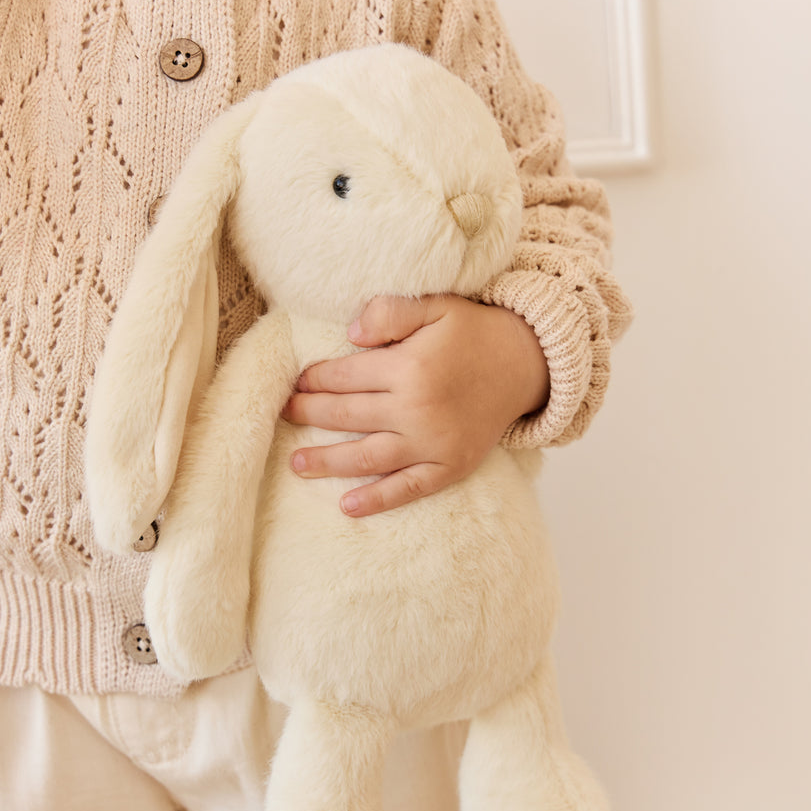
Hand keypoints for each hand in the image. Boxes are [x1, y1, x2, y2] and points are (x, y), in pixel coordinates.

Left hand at [281, 294, 549, 516]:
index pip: (345, 376)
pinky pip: (408, 488)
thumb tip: (350, 334)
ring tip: (296, 464)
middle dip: (310, 415)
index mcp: (410, 367)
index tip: (295, 382)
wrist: (526, 365)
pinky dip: (378, 500)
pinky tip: (348, 505)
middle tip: (284, 415)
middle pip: (348, 415)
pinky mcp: (450, 467)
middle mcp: (417, 409)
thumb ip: (391, 311)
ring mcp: (433, 443)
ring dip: (328, 462)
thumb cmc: (474, 333)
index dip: (315, 379)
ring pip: (368, 457)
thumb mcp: (437, 305)